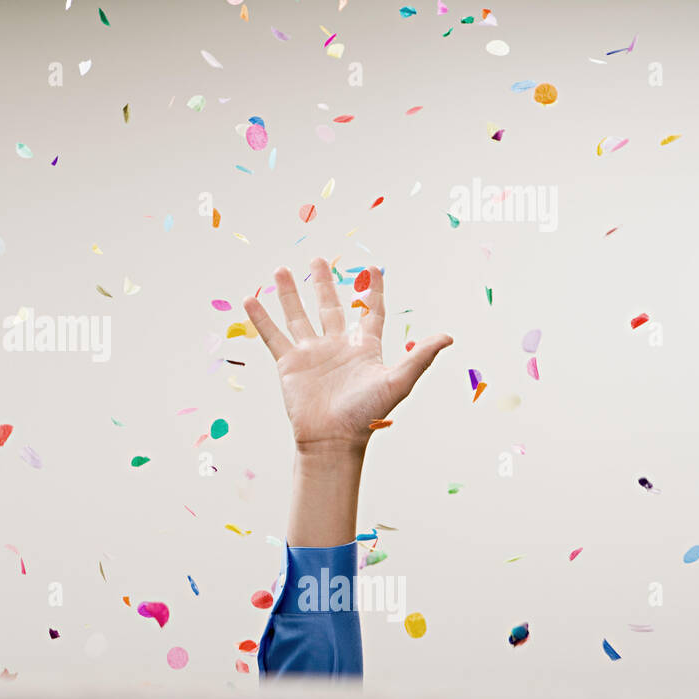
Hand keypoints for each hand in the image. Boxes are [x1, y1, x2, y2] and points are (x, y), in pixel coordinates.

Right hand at [243, 259, 451, 453]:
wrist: (333, 439)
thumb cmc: (367, 414)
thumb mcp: (398, 381)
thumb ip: (421, 357)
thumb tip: (449, 337)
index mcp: (364, 348)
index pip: (370, 313)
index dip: (373, 292)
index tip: (374, 270)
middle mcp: (336, 346)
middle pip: (329, 307)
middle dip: (323, 284)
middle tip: (317, 260)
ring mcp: (311, 353)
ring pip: (298, 316)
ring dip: (289, 294)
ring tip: (280, 270)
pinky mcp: (289, 363)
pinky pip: (273, 335)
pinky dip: (261, 318)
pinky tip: (249, 300)